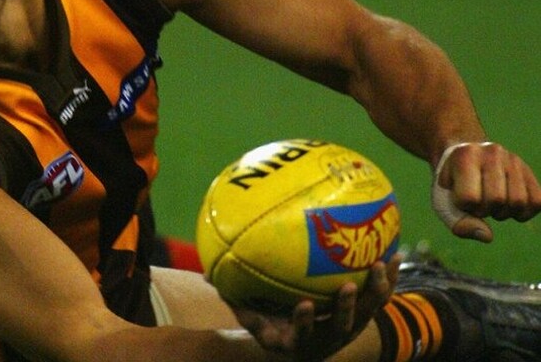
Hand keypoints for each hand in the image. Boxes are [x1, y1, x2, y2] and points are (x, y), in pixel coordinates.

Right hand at [233, 257, 399, 360]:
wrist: (302, 346)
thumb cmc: (269, 323)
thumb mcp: (248, 314)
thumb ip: (233, 296)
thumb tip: (205, 274)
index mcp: (294, 340)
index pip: (298, 335)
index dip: (302, 322)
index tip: (302, 306)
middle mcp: (323, 340)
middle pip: (339, 329)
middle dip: (345, 310)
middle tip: (347, 287)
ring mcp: (345, 331)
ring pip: (365, 315)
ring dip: (374, 291)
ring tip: (378, 264)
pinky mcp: (362, 319)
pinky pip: (378, 298)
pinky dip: (387, 279)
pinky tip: (395, 252)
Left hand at [431, 142, 540, 241]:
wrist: (464, 159)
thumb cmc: (452, 186)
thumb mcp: (444, 203)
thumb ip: (458, 222)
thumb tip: (487, 236)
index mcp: (464, 157)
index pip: (469, 197)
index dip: (464, 207)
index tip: (459, 197)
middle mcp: (491, 153)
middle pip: (497, 199)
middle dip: (484, 210)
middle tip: (476, 201)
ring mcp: (512, 160)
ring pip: (519, 202)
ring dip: (504, 213)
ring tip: (490, 203)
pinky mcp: (527, 170)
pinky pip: (537, 202)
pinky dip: (523, 213)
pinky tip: (508, 207)